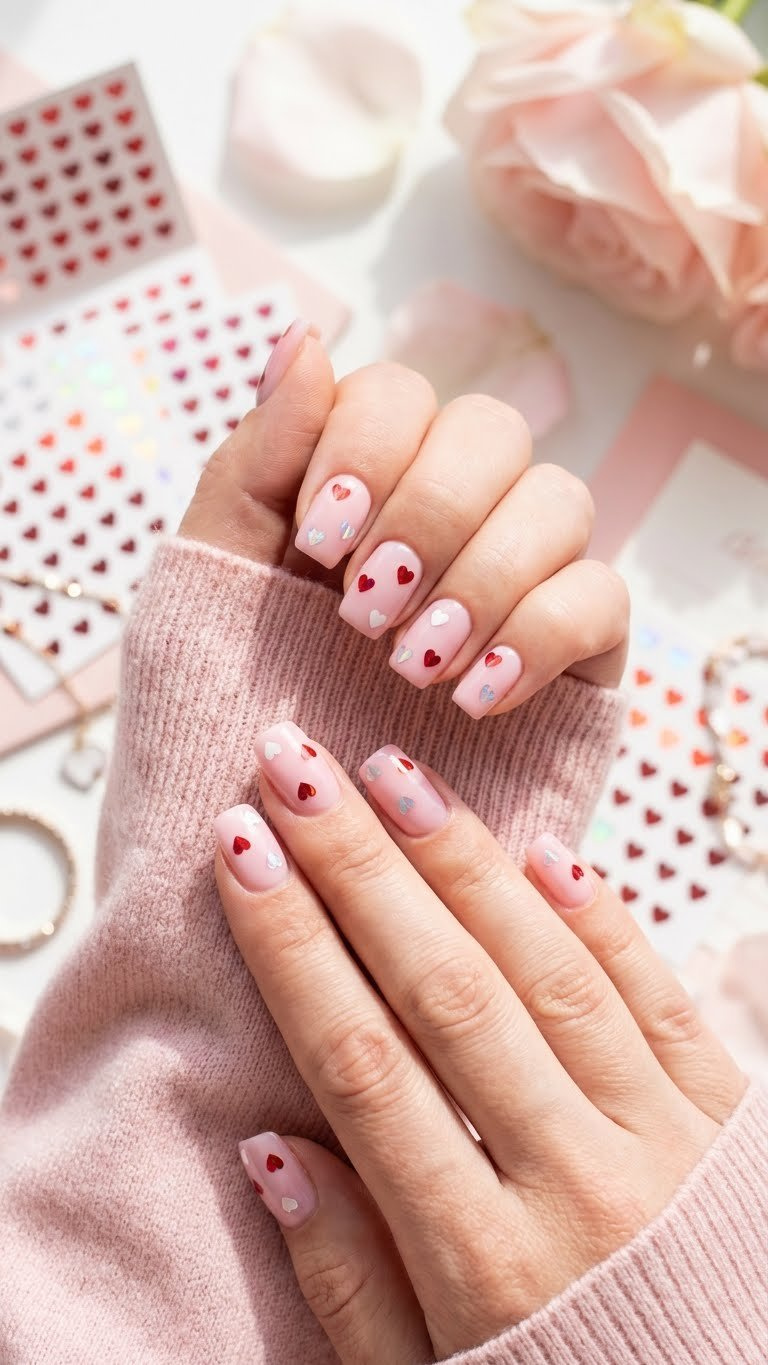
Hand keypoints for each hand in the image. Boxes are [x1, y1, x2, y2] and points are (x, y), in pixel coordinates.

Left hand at [180, 321, 627, 715]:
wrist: (284, 857)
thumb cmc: (229, 716)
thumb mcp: (210, 588)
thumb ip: (256, 463)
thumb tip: (304, 335)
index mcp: (357, 485)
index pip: (399, 395)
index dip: (368, 447)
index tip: (317, 540)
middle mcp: (446, 518)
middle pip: (492, 430)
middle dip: (429, 513)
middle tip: (363, 611)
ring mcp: (518, 581)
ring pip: (561, 500)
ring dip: (484, 574)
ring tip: (411, 665)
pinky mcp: (575, 655)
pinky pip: (603, 596)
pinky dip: (539, 636)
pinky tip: (473, 697)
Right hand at [214, 727, 745, 1363]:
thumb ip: (350, 1283)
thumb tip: (273, 1149)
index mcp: (489, 1267)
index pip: (364, 1065)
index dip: (293, 947)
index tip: (242, 852)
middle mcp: (583, 1187)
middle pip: (446, 991)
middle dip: (359, 867)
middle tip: (294, 768)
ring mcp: (672, 1144)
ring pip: (548, 971)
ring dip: (462, 862)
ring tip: (391, 776)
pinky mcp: (735, 1123)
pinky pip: (661, 998)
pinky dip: (600, 919)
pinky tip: (540, 849)